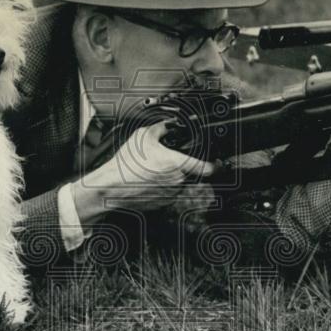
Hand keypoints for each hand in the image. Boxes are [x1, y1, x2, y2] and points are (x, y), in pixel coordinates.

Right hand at [71, 121, 215, 226]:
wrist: (111, 186)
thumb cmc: (126, 164)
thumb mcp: (143, 136)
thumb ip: (161, 129)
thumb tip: (168, 126)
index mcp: (178, 164)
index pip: (208, 168)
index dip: (216, 165)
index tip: (219, 163)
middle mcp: (178, 181)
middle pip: (191, 173)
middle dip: (183, 166)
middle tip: (167, 161)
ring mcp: (171, 194)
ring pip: (180, 184)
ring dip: (172, 177)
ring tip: (153, 170)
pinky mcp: (162, 204)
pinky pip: (169, 193)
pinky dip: (162, 187)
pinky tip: (148, 180)